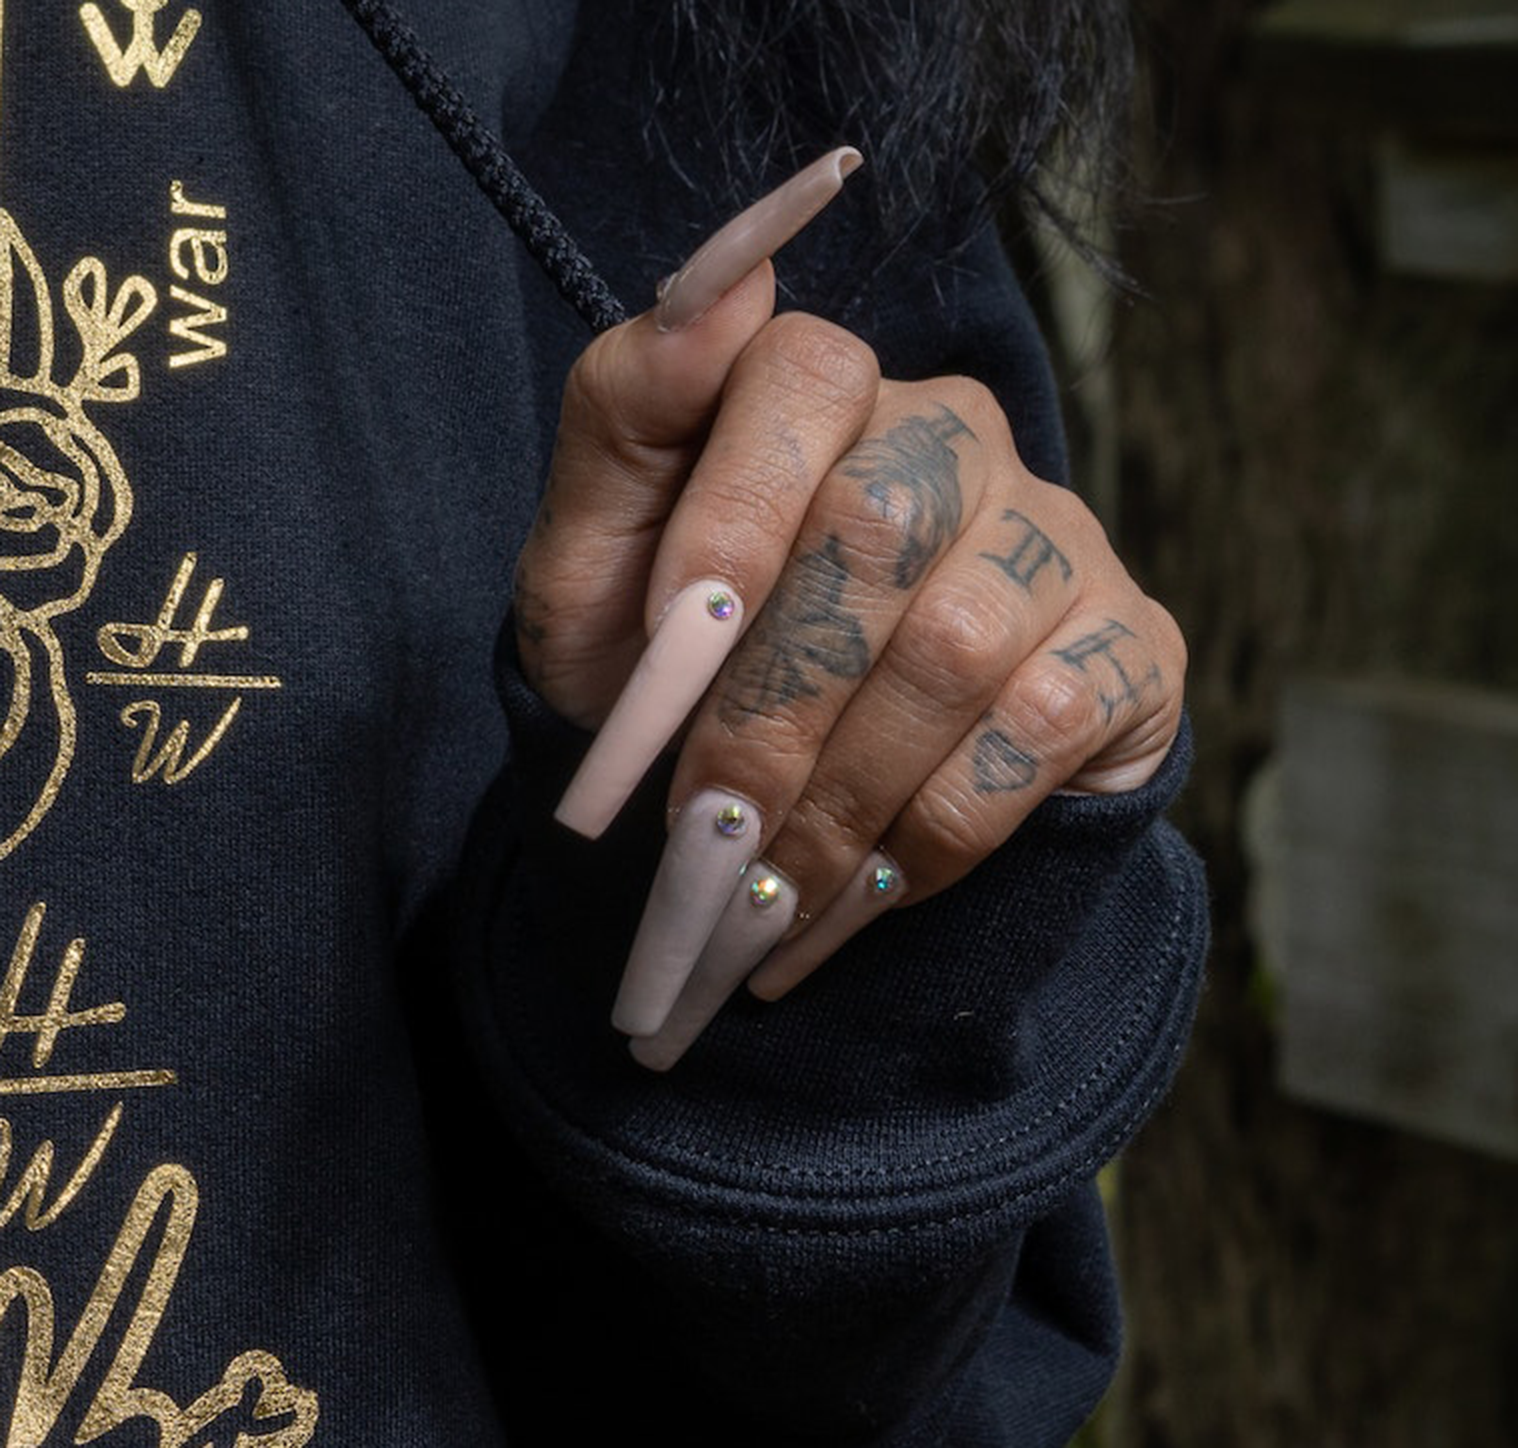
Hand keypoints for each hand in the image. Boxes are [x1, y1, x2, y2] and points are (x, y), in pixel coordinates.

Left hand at [514, 153, 1185, 1067]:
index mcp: (829, 389)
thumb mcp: (600, 566)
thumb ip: (622, 428)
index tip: (673, 645)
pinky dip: (928, 838)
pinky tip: (856, 893)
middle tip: (701, 832)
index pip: (800, 377)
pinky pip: (1039, 733)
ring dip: (837, 800)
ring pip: (955, 649)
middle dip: (769, 708)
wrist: (815, 786)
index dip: (733, 509)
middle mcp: (958, 437)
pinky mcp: (1132, 643)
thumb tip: (714, 284)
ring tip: (759, 898)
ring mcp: (1055, 536)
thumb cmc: (683, 667)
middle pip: (876, 532)